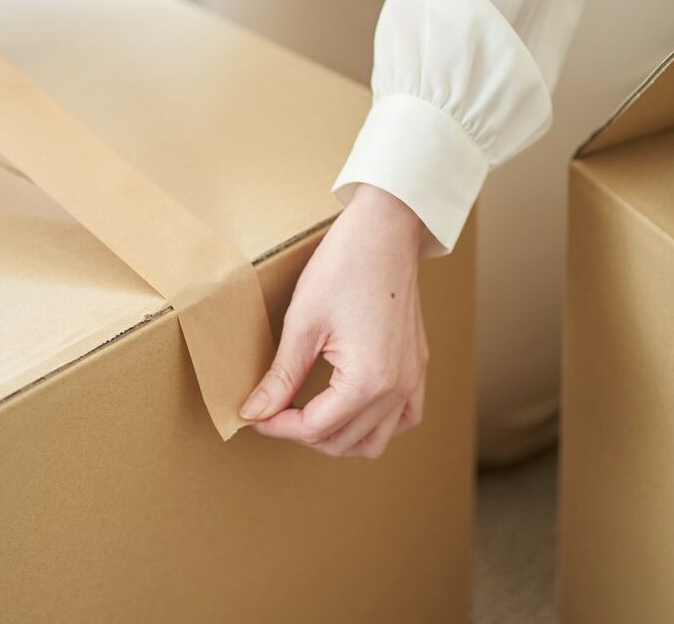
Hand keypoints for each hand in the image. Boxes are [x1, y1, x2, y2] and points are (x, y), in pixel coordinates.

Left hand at [240, 184, 428, 457]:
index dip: (278, 426)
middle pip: (343, 442)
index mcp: (368, 380)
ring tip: (306, 413)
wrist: (384, 232)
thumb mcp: (302, 324)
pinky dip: (375, 425)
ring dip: (338, 437)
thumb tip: (255, 411)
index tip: (256, 414)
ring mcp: (413, 379)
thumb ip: (281, 376)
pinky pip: (404, 418)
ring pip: (376, 441)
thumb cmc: (343, 267)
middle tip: (273, 410)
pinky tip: (349, 408)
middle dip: (302, 433)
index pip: (315, 429)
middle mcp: (398, 388)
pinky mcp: (418, 367)